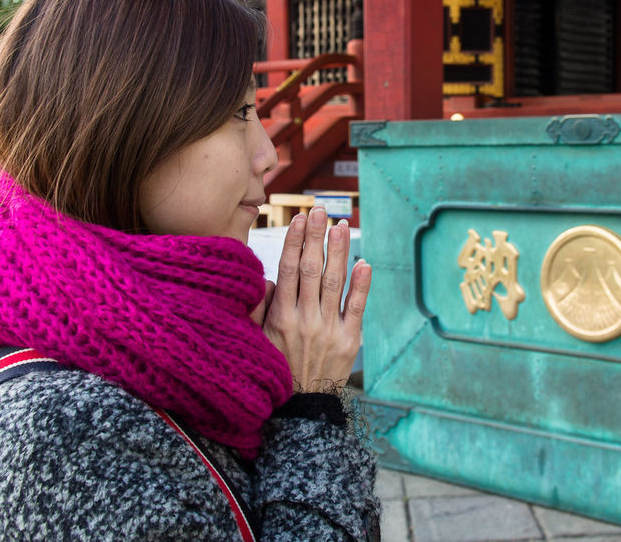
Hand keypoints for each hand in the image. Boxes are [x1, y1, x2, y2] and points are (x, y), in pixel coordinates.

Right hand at [257, 207, 370, 393]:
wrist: (301, 409)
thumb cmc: (275, 369)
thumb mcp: (256, 341)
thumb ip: (259, 308)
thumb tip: (267, 278)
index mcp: (280, 317)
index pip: (287, 270)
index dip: (293, 241)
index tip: (299, 219)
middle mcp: (304, 320)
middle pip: (310, 269)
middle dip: (315, 237)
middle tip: (320, 210)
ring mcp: (328, 329)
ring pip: (333, 282)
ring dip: (338, 251)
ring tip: (340, 226)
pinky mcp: (350, 340)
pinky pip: (357, 307)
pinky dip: (361, 284)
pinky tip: (364, 262)